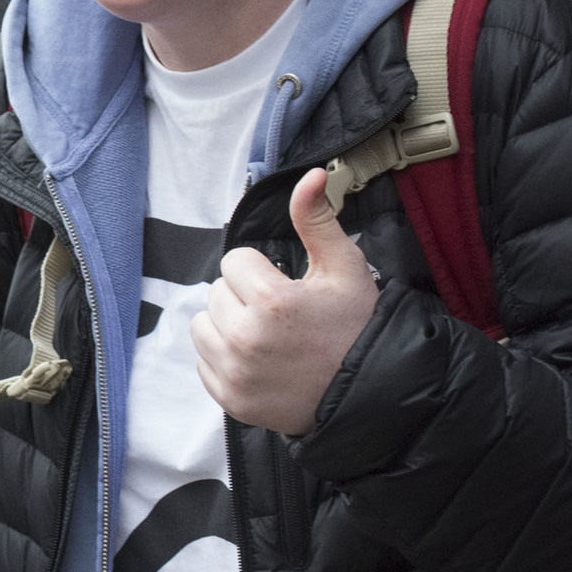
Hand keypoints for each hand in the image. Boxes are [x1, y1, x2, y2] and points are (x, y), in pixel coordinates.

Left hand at [193, 167, 376, 435]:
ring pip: (202, 326)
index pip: (235, 261)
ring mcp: (235, 372)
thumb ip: (317, 220)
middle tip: (281, 315)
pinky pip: (202, 361)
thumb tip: (312, 174)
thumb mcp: (344, 268)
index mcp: (273, 301)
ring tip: (267, 336)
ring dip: (227, 325)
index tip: (287, 289)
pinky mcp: (229, 398)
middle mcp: (246, 338)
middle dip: (244, 297)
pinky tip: (260, 361)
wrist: (370, 393)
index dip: (262, 271)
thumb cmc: (357, 326)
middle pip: (215, 292)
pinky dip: (224, 358)